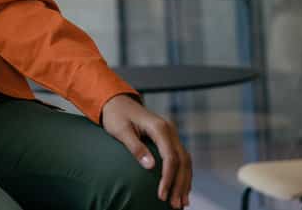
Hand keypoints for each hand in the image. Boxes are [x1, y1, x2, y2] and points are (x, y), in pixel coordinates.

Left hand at [101, 94, 191, 208]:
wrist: (117, 101)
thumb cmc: (116, 115)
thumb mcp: (120, 130)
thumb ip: (135, 147)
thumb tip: (150, 166)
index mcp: (159, 127)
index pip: (170, 158)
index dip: (168, 178)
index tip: (162, 195)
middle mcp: (170, 130)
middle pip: (182, 161)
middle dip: (180, 184)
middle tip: (175, 205)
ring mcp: (171, 134)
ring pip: (185, 161)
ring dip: (185, 182)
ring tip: (182, 203)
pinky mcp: (169, 139)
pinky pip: (181, 158)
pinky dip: (183, 174)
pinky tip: (181, 188)